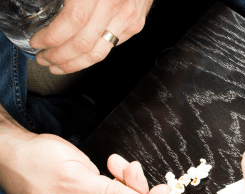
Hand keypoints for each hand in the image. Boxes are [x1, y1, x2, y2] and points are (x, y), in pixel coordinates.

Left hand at [30, 0, 153, 74]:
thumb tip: (39, 6)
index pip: (72, 24)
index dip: (52, 38)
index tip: (37, 42)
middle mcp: (114, 7)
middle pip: (83, 44)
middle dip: (59, 57)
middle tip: (43, 59)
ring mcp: (128, 18)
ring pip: (99, 54)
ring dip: (75, 64)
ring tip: (58, 66)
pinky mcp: (135, 24)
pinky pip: (111, 47)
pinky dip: (92, 55)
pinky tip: (80, 56)